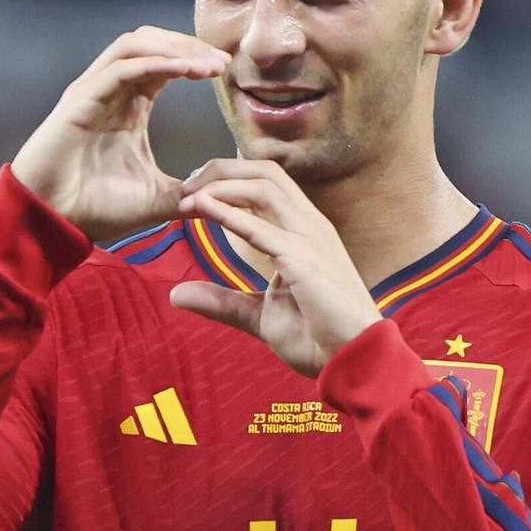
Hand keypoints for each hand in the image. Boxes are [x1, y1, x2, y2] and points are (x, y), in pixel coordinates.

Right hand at [11, 27, 228, 241]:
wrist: (53, 224)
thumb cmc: (95, 208)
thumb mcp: (156, 199)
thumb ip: (189, 193)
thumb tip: (222, 198)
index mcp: (129, 106)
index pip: (164, 62)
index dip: (194, 58)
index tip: (224, 70)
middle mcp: (111, 90)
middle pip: (152, 42)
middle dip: (188, 45)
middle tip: (220, 62)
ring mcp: (93, 91)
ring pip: (134, 44)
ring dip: (173, 48)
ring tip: (206, 64)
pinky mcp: (80, 100)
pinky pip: (120, 68)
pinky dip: (154, 63)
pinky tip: (183, 71)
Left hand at [169, 159, 381, 376]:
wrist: (354, 360)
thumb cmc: (318, 337)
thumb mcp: (260, 315)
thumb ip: (222, 301)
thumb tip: (176, 294)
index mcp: (305, 232)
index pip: (267, 184)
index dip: (229, 180)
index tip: (194, 193)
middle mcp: (310, 226)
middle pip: (265, 173)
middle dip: (221, 170)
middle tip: (185, 185)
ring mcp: (310, 239)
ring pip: (264, 187)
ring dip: (221, 185)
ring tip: (187, 195)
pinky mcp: (304, 260)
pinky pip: (261, 228)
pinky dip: (227, 213)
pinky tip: (201, 208)